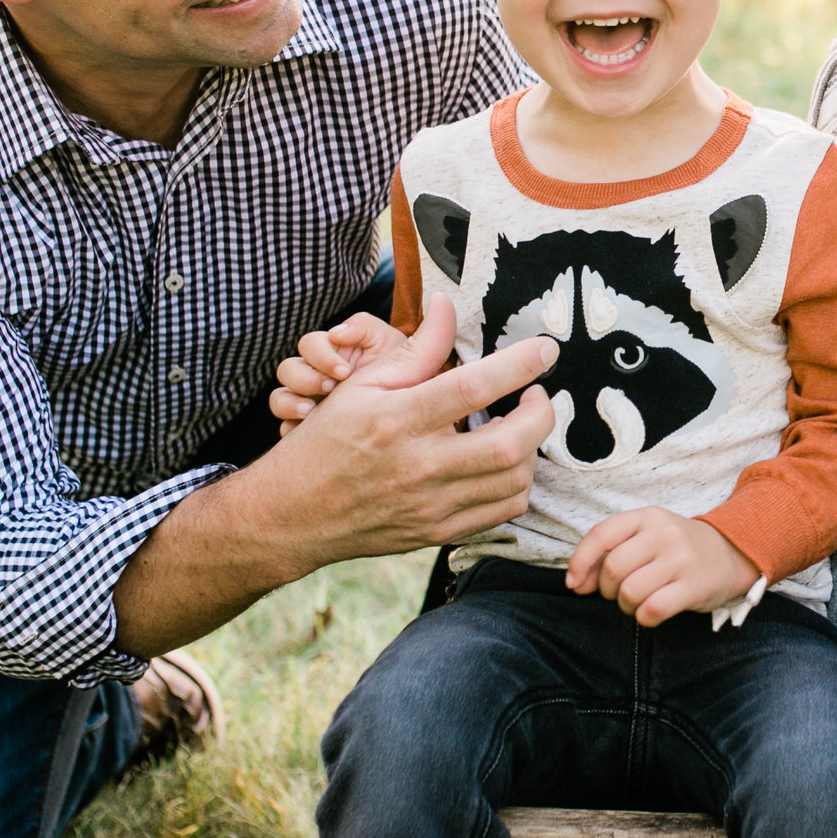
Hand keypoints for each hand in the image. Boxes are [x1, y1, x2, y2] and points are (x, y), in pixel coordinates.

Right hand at [256, 294, 556, 558]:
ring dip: (530, 450)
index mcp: (397, 420)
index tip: (545, 350)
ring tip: (518, 426)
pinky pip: (501, 512)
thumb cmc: (326, 441)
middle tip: (535, 394)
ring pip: (513, 482)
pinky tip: (503, 462)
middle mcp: (418, 466)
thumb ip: (416, 349)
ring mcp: (430, 505)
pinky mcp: (437, 532)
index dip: (519, 365)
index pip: (473, 387)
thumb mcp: (362, 384)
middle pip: (509, 444)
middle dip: (540, 415)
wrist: (291, 515)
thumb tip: (447, 305)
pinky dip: (515, 484)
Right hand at [270, 312, 407, 435]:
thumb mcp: (389, 344)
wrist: (408, 417)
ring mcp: (307, 402)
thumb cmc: (400, 373)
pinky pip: (284, 428)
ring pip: (279, 398)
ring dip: (291, 404)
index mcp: (332, 352)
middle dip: (307, 379)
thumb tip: (336, 332)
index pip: (309, 344)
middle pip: (287, 370)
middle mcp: (315, 375)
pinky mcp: (306, 430)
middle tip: (330, 389)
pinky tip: (309, 431)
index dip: (321, 355)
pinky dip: (291, 429)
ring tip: (311, 412)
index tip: (344, 371)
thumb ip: (364, 327)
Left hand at [566, 507, 764, 626]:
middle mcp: (664, 534)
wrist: (733, 553)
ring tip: (637, 602)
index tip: (575, 583)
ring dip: (626, 606)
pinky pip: (653, 609)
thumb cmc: (678, 548)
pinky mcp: (694, 586)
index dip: (580, 562)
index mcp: (648, 516)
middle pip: (613, 569)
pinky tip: (651, 612)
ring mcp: (681, 559)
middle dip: (607, 589)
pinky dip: (644, 617)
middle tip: (619, 593)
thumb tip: (576, 582)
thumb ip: (612, 551)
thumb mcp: (648, 535)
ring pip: (630, 592)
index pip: (601, 535)